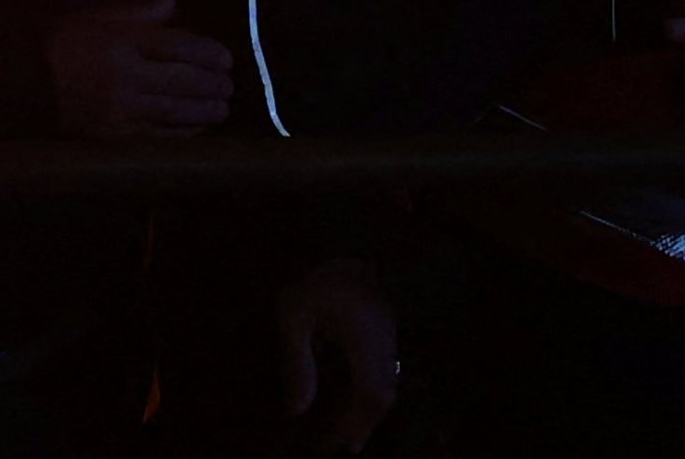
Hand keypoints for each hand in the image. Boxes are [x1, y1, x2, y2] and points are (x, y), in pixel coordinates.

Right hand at [45, 0, 234, 137]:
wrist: (20, 85)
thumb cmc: (57, 44)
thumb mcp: (93, 18)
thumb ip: (136, 12)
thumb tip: (173, 2)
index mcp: (121, 42)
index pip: (177, 46)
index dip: (207, 52)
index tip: (226, 58)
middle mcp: (127, 76)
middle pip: (183, 81)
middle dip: (212, 84)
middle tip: (230, 85)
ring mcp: (122, 110)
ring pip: (176, 112)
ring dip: (204, 111)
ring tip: (222, 108)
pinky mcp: (115, 136)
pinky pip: (159, 138)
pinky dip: (183, 135)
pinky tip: (198, 131)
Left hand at [270, 259, 397, 453]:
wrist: (357, 246)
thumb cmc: (319, 277)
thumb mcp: (295, 313)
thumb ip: (296, 361)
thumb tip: (296, 410)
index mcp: (364, 342)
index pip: (367, 396)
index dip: (353, 424)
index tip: (334, 444)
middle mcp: (384, 347)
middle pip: (381, 399)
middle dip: (362, 426)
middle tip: (342, 448)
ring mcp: (390, 340)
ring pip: (386, 389)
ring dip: (368, 414)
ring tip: (348, 438)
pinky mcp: (387, 336)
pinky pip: (384, 375)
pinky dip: (370, 396)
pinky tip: (354, 402)